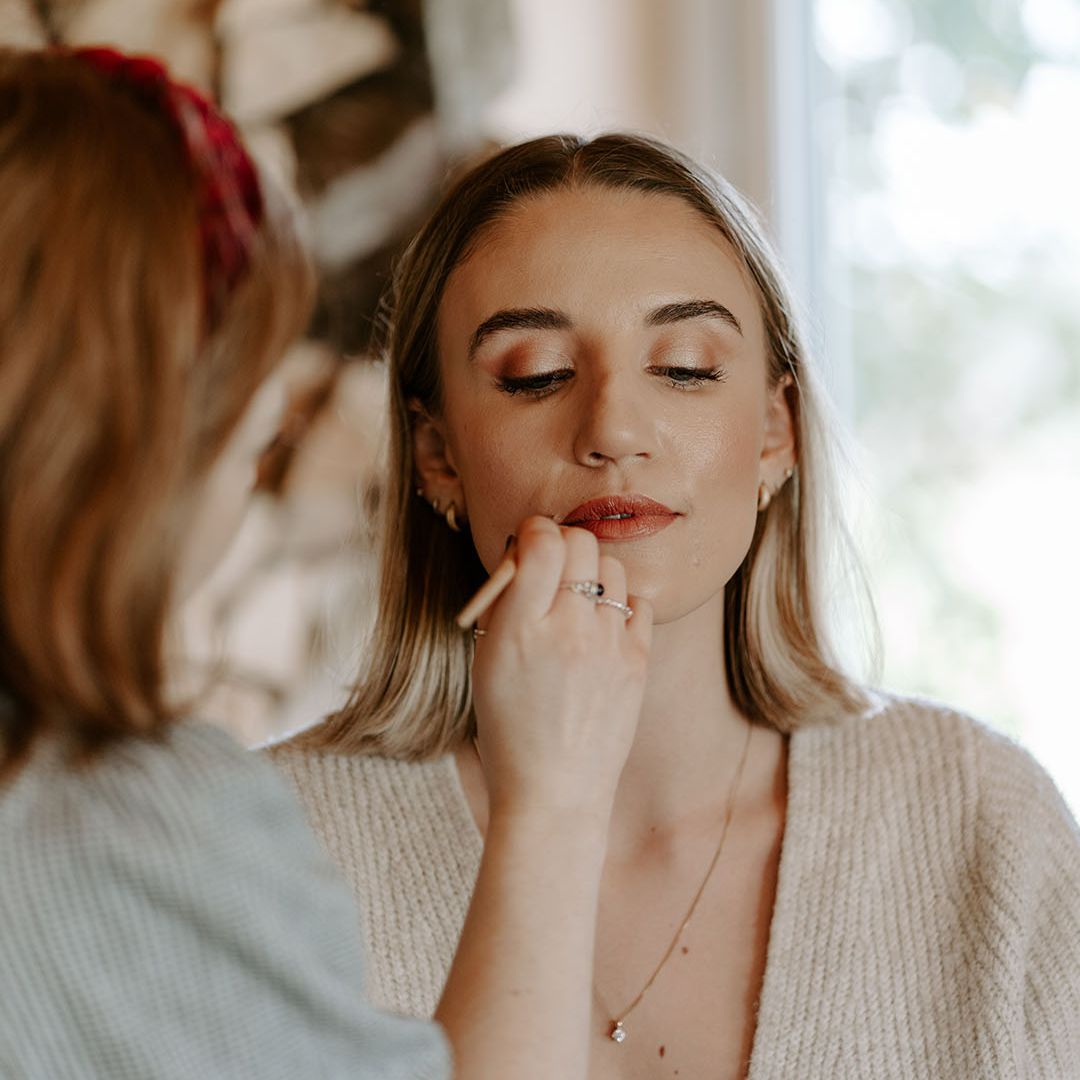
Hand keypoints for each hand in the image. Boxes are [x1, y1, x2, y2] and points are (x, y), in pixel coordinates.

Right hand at [468, 515, 652, 822]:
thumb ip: (505, 601)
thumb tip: (527, 549)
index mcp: (518, 629)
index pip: (542, 541)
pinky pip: (638, 603)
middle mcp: (568, 630)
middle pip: (581, 543)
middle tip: (552, 569)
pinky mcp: (638, 662)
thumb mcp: (486, 661)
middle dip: (564, 545)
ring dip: (593, 573)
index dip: (534, 531)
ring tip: (577, 602)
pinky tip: (603, 627)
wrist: (553, 791)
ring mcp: (609, 646)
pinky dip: (621, 605)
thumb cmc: (509, 725)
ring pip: (613, 568)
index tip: (529, 543)